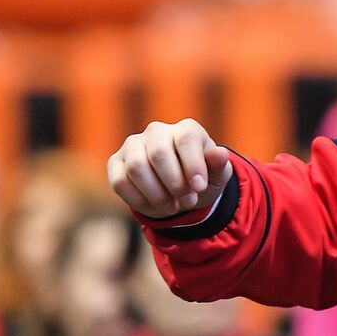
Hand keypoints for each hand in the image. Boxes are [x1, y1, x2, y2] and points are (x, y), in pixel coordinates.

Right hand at [107, 118, 233, 218]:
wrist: (180, 192)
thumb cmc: (201, 180)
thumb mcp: (216, 177)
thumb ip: (219, 166)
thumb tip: (220, 153)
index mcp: (186, 129)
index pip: (186, 139)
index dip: (192, 165)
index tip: (199, 187)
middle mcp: (157, 131)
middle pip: (159, 153)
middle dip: (174, 183)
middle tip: (188, 201)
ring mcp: (133, 145)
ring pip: (137, 167)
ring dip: (156, 194)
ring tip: (173, 206)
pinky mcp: (116, 162)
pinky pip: (120, 182)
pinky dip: (139, 200)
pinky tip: (155, 206)